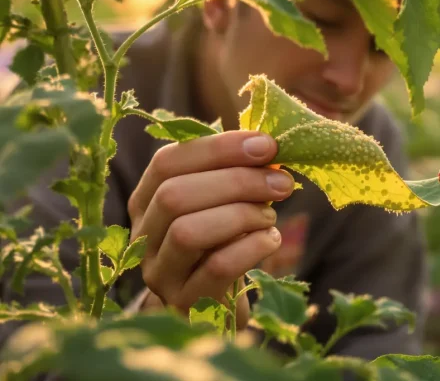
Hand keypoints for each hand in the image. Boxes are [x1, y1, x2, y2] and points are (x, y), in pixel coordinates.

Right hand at [126, 131, 294, 328]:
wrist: (218, 308)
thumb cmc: (223, 244)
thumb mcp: (223, 204)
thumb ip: (235, 175)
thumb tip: (267, 147)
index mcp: (146, 200)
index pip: (167, 161)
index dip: (218, 148)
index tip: (266, 146)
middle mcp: (143, 236)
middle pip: (174, 195)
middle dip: (236, 182)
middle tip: (282, 183)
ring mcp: (160, 274)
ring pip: (187, 232)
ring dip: (240, 216)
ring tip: (270, 216)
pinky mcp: (186, 303)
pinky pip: (216, 269)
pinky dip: (250, 248)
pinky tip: (271, 240)